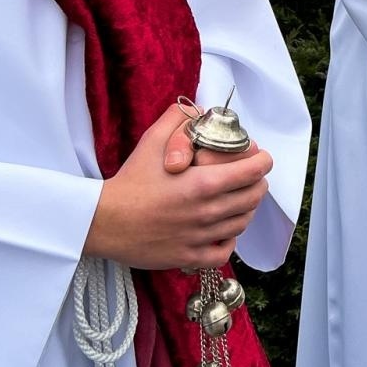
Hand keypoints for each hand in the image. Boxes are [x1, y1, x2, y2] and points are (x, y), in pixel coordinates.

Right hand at [85, 106, 271, 270]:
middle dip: (257, 183)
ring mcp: (199, 237)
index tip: (261, 158)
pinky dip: (229, 241)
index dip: (262, 161)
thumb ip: (177, 120)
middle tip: (251, 177)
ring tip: (238, 200)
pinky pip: (224, 252)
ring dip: (245, 209)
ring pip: (242, 223)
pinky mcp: (189, 257)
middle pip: (253, 197)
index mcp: (203, 183)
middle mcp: (207, 212)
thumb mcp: (151, 141)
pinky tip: (222, 230)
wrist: (103, 221)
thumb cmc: (130, 181)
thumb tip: (197, 109)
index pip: (253, 171)